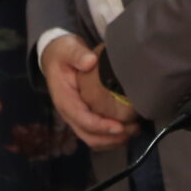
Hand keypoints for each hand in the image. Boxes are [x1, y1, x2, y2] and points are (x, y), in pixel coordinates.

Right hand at [42, 34, 134, 148]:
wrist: (56, 58)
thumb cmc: (63, 54)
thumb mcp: (68, 50)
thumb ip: (78, 55)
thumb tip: (90, 61)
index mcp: (65, 100)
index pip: (82, 119)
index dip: (101, 126)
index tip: (120, 127)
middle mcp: (69, 113)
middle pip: (88, 135)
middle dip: (111, 138)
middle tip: (133, 130)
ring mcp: (77, 116)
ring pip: (93, 139)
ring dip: (113, 140)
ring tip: (134, 131)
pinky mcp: (85, 116)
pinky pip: (97, 134)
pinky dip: (112, 136)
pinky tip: (128, 130)